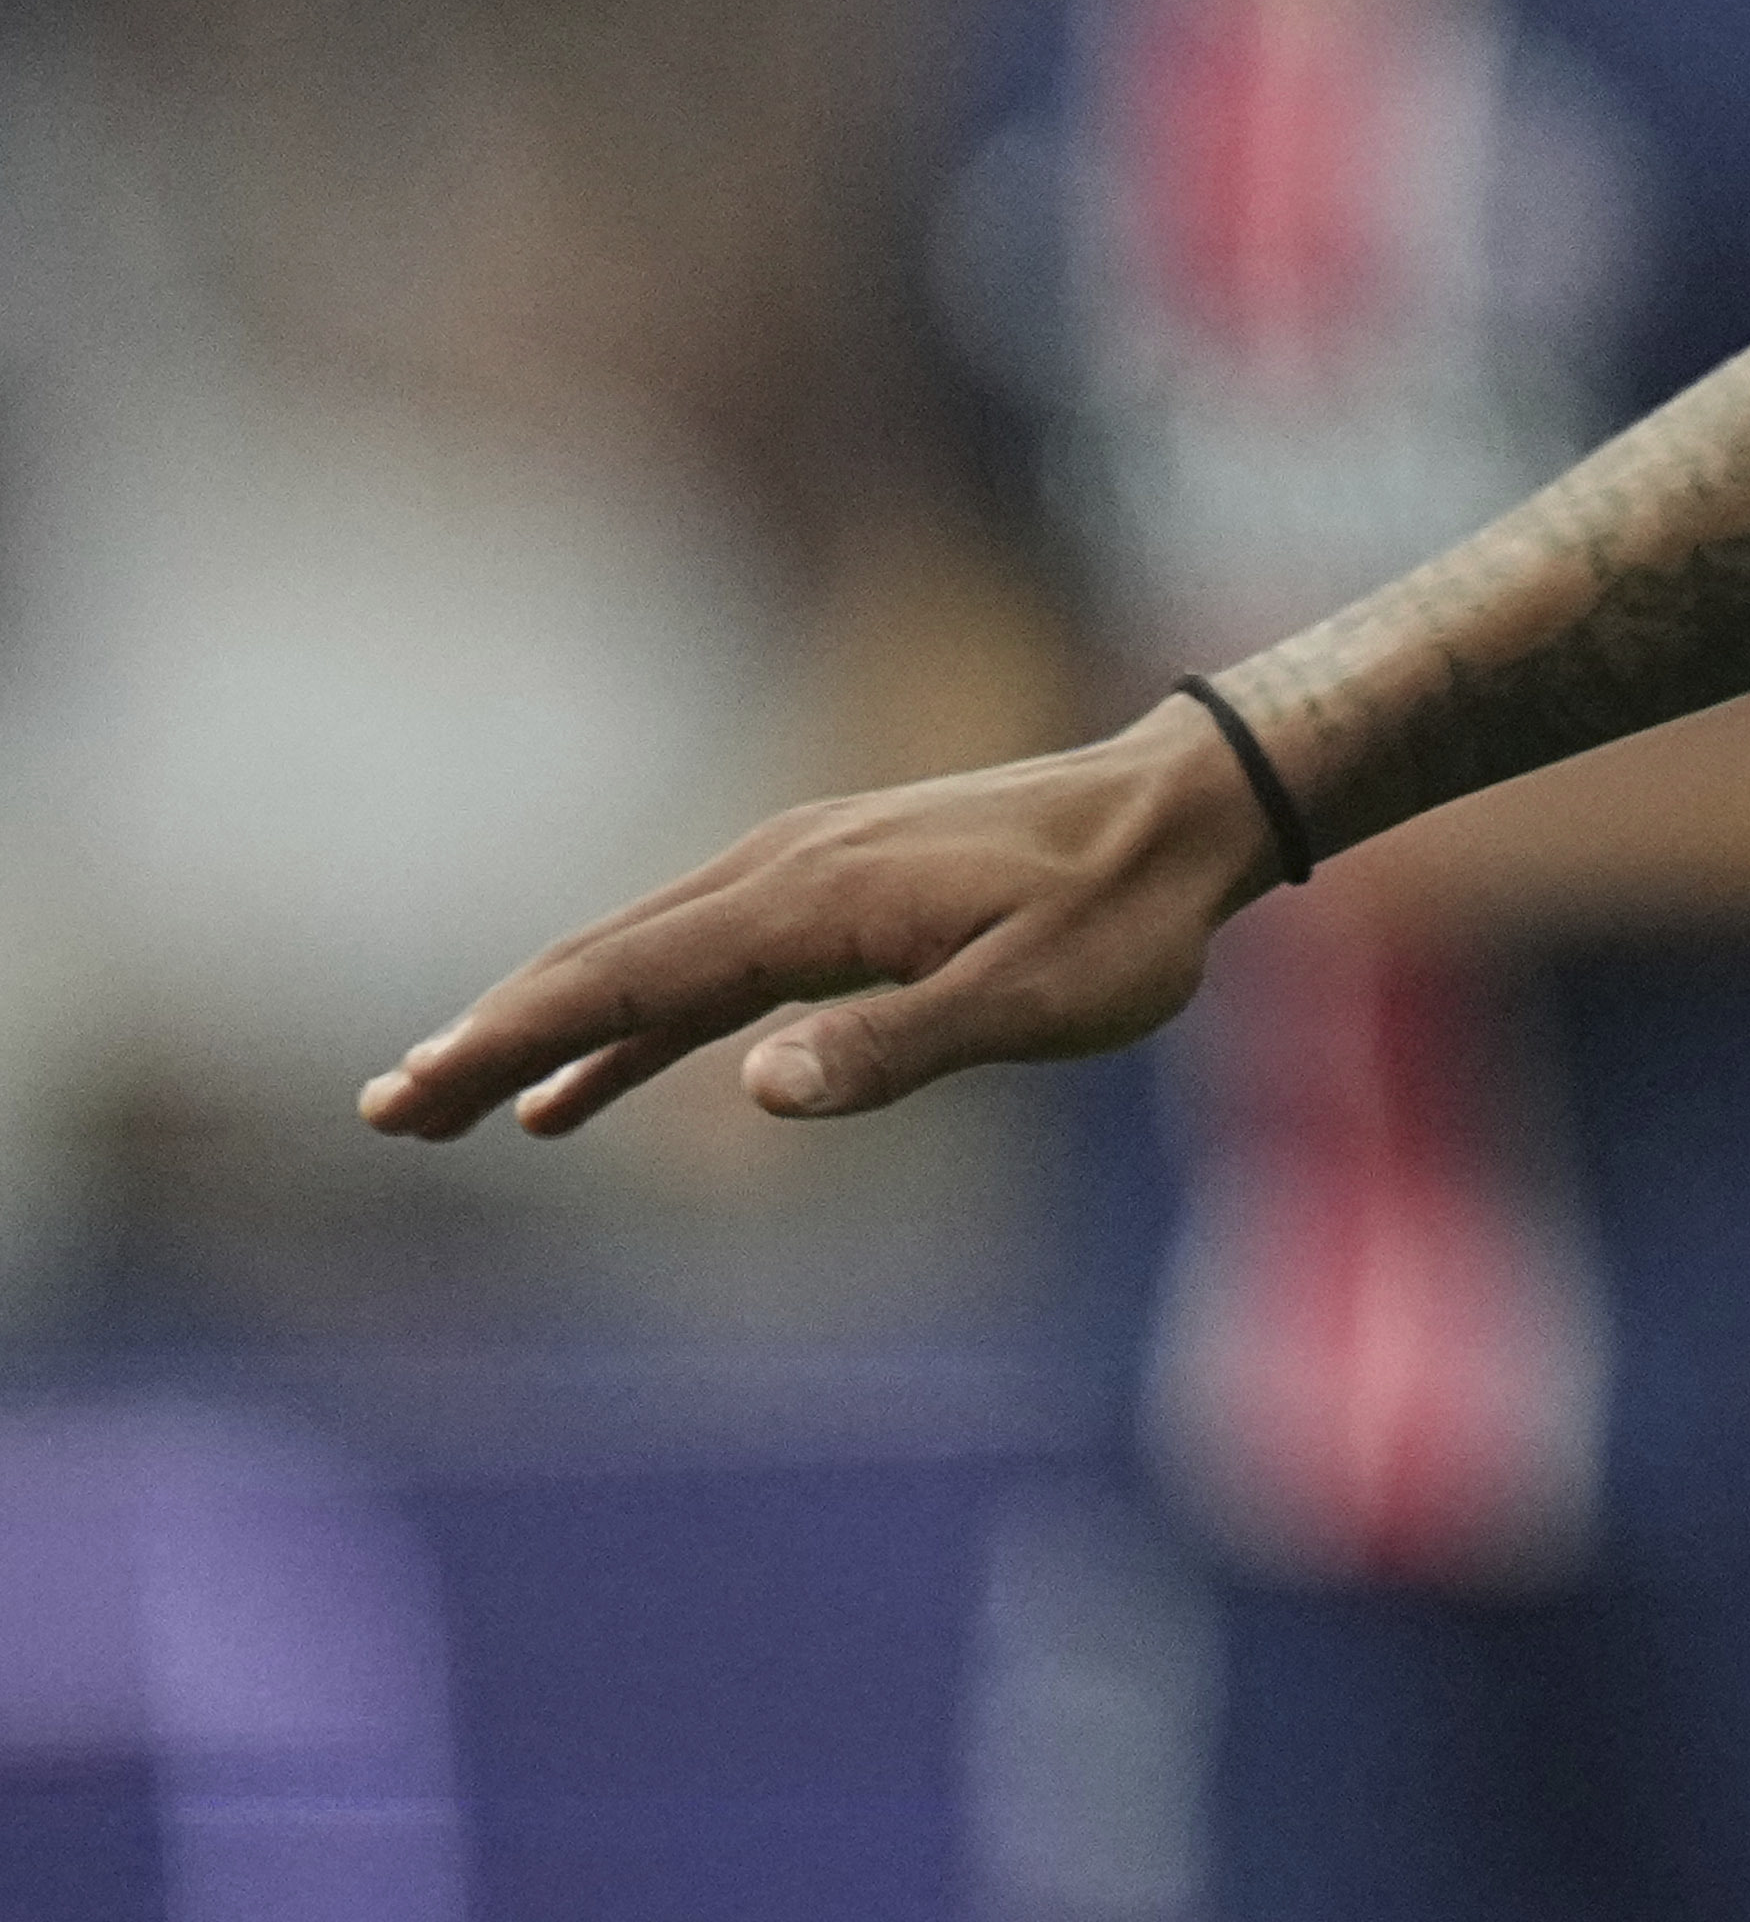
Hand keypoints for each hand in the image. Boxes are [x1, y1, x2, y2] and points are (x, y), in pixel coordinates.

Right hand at [355, 699, 1274, 1140]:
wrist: (1189, 808)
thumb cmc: (1123, 916)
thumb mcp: (1031, 999)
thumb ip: (896, 1045)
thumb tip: (754, 1089)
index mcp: (810, 899)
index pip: (627, 980)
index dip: (511, 1041)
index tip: (415, 1091)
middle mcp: (783, 870)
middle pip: (605, 963)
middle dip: (490, 1037)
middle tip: (388, 1113)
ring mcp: (803, 874)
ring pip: (641, 962)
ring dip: (543, 1034)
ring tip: (449, 1108)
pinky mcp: (834, 893)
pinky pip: (701, 967)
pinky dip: (627, 1026)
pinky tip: (578, 1096)